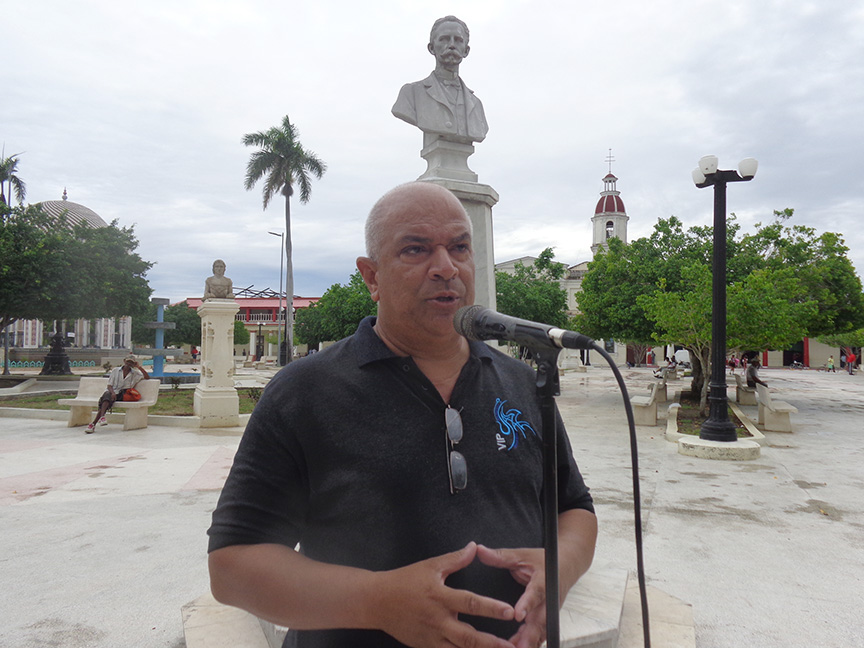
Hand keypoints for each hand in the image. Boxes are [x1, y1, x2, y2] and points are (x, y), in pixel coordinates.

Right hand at [374, 542, 515, 647]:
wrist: (376, 601)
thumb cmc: (404, 581)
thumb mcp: (430, 566)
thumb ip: (455, 559)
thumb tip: (474, 547)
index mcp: (440, 597)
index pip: (470, 603)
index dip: (491, 608)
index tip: (509, 612)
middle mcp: (438, 620)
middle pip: (468, 636)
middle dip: (491, 643)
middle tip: (511, 646)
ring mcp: (431, 637)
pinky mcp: (426, 646)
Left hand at [476, 545, 545, 647]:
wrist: (567, 564)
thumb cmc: (543, 560)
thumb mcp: (522, 554)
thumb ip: (501, 556)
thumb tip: (480, 550)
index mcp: (543, 580)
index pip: (536, 594)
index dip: (527, 605)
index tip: (517, 615)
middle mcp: (549, 599)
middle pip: (540, 620)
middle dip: (529, 635)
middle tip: (516, 646)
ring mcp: (550, 611)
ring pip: (541, 631)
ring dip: (529, 642)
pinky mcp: (548, 619)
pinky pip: (539, 634)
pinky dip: (529, 642)